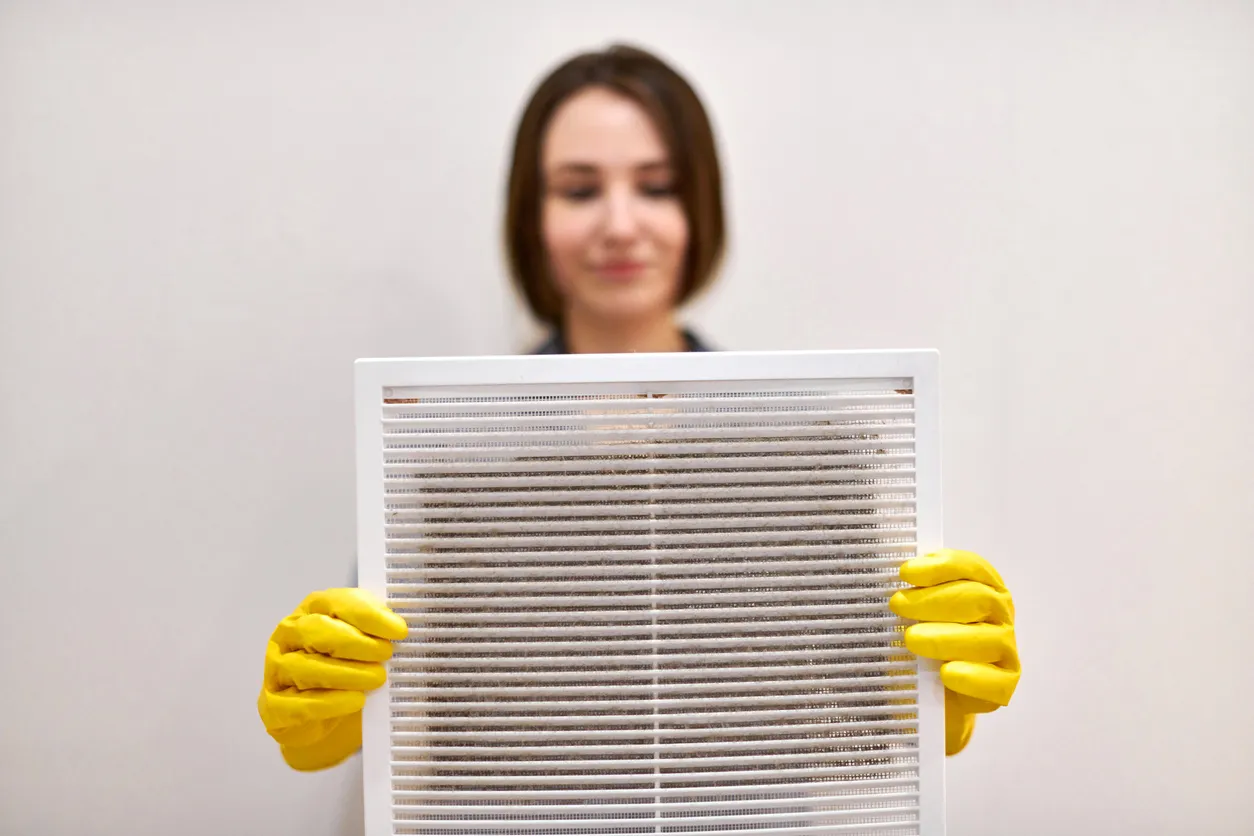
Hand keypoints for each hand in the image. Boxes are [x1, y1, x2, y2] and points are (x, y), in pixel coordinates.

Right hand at [257, 588, 408, 770]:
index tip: (398, 630)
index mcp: (311, 610)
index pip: (338, 603)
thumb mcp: (361, 641)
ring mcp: (276, 669)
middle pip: (317, 631)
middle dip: (356, 643)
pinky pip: (298, 704)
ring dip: (347, 674)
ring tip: (376, 678)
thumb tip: (400, 628)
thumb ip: (376, 629)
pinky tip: (355, 700)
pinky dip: (330, 703)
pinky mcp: (273, 705)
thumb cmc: (343, 668)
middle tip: (386, 654)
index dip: (370, 615)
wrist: (321, 715)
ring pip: (306, 667)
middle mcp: (288, 634)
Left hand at [889, 549, 1019, 755]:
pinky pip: (995, 682)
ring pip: (988, 639)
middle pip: (979, 598)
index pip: (971, 567)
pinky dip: (970, 676)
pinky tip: (945, 673)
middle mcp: (1000, 617)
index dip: (940, 566)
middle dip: (935, 599)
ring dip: (946, 637)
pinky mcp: (1003, 687)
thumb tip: (882, 579)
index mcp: (983, 588)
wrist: (933, 698)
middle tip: (898, 604)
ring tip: (912, 639)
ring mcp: (1005, 652)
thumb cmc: (923, 644)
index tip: (905, 572)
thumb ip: (909, 595)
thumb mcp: (912, 616)